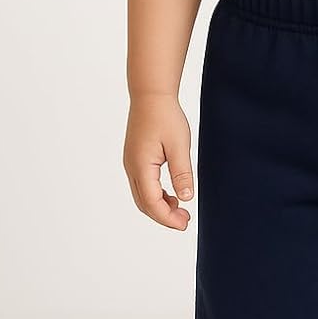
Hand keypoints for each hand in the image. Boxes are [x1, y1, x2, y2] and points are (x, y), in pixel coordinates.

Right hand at [123, 92, 194, 229]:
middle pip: (144, 203)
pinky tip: (172, 196)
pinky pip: (143, 185)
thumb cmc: (165, 116)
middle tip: (185, 221)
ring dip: (159, 207)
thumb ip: (182, 173)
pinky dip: (156, 196)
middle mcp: (131, 168)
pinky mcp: (135, 159)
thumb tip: (186, 198)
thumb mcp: (179, 145)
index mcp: (141, 166)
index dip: (167, 217)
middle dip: (163, 216)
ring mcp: (131, 164)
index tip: (184, 223)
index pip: (152, 202)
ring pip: (142, 196)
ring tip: (180, 210)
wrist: (151, 95)